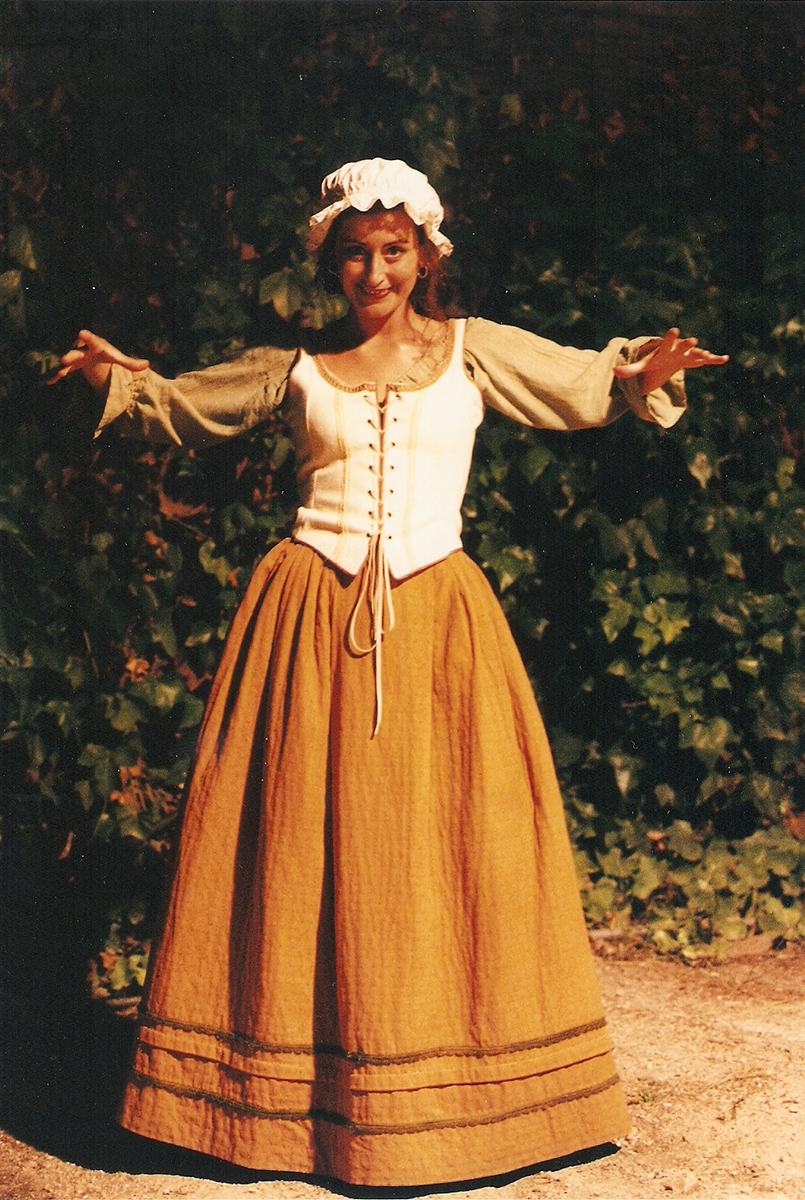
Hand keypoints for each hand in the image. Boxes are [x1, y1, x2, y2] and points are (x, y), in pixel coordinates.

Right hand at [48, 329, 149, 391]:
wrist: (94, 354)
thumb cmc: (106, 355)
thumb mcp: (117, 358)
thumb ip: (130, 362)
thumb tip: (147, 365)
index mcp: (95, 345)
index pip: (91, 340)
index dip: (86, 338)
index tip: (80, 334)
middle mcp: (83, 350)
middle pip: (77, 352)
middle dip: (71, 355)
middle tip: (65, 358)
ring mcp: (76, 358)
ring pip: (69, 362)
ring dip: (63, 367)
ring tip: (59, 371)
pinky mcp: (72, 367)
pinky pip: (64, 371)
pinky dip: (57, 376)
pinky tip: (50, 381)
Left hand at [612, 328, 727, 394]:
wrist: (665, 359)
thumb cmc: (653, 361)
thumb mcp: (641, 366)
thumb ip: (629, 369)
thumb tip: (614, 372)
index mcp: (665, 348)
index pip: (666, 342)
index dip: (670, 337)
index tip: (674, 330)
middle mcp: (678, 349)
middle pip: (683, 346)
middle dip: (688, 344)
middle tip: (693, 341)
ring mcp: (687, 354)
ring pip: (695, 354)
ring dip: (702, 355)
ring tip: (708, 356)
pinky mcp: (694, 360)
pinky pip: (706, 360)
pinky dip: (715, 359)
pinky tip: (725, 359)